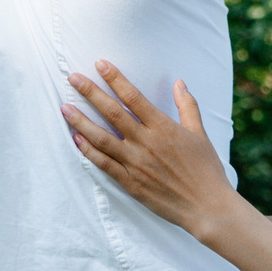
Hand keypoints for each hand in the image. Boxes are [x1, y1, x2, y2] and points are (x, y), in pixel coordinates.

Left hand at [63, 62, 246, 241]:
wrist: (207, 206)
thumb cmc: (206, 169)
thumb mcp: (199, 133)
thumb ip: (187, 106)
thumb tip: (179, 82)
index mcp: (163, 127)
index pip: (133, 97)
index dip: (115, 79)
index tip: (99, 64)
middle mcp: (147, 142)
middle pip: (113, 113)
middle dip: (90, 93)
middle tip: (72, 77)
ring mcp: (136, 163)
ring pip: (102, 138)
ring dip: (81, 121)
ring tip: (64, 107)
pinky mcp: (131, 183)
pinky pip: (105, 164)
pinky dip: (89, 151)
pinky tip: (76, 139)